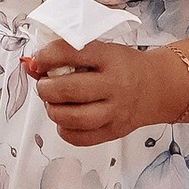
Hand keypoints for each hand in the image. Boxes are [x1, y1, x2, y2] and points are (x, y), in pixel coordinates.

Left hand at [25, 37, 159, 147]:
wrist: (156, 87)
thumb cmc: (123, 66)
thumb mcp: (101, 50)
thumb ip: (68, 56)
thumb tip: (31, 65)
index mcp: (109, 58)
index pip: (70, 53)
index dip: (46, 57)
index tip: (39, 60)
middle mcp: (114, 85)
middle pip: (68, 90)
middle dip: (45, 88)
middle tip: (44, 86)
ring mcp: (115, 111)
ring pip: (73, 118)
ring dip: (53, 110)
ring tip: (54, 103)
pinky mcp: (113, 132)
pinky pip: (79, 138)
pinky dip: (64, 130)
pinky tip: (66, 119)